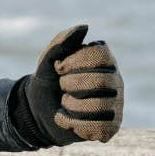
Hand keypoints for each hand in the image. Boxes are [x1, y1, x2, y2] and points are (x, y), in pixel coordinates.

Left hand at [19, 24, 124, 145]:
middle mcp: (115, 80)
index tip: (59, 67)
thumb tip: (84, 27)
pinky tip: (68, 121)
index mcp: (104, 60)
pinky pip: (99, 128)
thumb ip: (62, 42)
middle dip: (73, 84)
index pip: (101, 54)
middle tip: (62, 86)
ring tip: (64, 104)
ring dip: (72, 106)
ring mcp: (116, 104)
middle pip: (102, 81)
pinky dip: (76, 125)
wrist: (38, 112)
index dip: (76, 61)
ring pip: (100, 106)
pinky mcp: (111, 126)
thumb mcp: (47, 60)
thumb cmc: (48, 81)